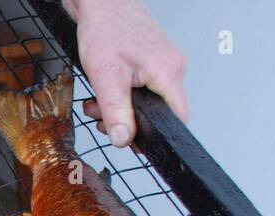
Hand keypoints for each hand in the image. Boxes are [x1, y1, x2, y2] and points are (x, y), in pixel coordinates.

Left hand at [64, 0, 188, 147]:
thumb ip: (116, 113)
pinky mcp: (152, 63)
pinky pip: (141, 90)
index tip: (137, 144)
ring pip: (145, 103)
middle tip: (102, 118)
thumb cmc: (106, 30)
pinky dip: (121, 96)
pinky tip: (104, 92)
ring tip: (97, 103)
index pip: (177, 117)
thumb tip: (123, 140)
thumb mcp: (107, 79)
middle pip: (157, 113)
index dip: (157, 135)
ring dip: (118, 109)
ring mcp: (163, 65)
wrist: (101, 4)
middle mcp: (173, 68)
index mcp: (169, 73)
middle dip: (126, 121)